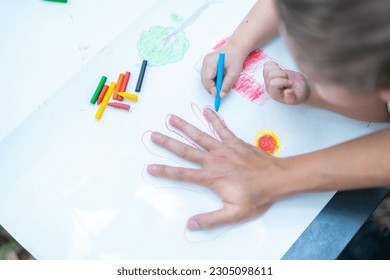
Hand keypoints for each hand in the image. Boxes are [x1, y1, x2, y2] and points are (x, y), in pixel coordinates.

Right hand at [147, 108, 284, 230]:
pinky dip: (214, 118)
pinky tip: (206, 110)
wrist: (276, 179)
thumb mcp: (234, 214)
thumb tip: (190, 224)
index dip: (165, 171)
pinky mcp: (235, 142)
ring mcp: (224, 149)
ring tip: (171, 118)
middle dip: (168, 143)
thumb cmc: (256, 196)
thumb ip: (211, 219)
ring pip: (200, 135)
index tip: (151, 167)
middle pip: (186, 150)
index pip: (182, 174)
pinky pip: (222, 128)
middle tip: (154, 135)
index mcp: (211, 177)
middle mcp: (214, 160)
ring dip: (184, 127)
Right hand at [201, 45, 246, 97]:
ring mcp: (205, 62)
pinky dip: (210, 81)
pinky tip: (217, 82)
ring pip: (204, 78)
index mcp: (212, 61)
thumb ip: (227, 84)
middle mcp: (206, 61)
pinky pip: (205, 75)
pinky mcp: (206, 63)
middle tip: (217, 94)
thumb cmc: (235, 59)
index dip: (211, 88)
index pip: (208, 78)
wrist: (235, 49)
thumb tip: (222, 95)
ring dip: (210, 85)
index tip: (217, 94)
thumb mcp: (234, 73)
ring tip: (218, 88)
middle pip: (204, 79)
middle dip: (210, 88)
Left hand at [263, 61, 309, 103]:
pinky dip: (274, 65)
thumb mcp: (297, 98)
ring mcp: (269, 79)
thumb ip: (292, 97)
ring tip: (285, 75)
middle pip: (270, 75)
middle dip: (282, 74)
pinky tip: (280, 69)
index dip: (283, 81)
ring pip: (267, 69)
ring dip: (278, 69)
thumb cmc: (298, 94)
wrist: (299, 89)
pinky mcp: (271, 73)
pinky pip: (268, 65)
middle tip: (288, 78)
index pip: (272, 84)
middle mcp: (269, 87)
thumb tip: (287, 92)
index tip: (291, 83)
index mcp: (274, 94)